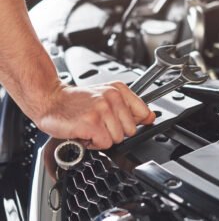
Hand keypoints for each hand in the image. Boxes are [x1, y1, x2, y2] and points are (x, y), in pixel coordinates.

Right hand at [35, 81, 155, 149]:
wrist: (51, 100)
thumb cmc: (77, 101)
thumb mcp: (106, 97)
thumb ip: (130, 107)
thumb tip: (151, 117)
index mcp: (118, 89)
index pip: (143, 112)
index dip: (133, 122)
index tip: (121, 122)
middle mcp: (112, 97)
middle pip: (131, 130)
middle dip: (115, 132)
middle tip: (100, 124)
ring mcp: (102, 109)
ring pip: (118, 139)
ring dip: (103, 138)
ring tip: (91, 127)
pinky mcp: (92, 122)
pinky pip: (105, 144)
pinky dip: (94, 144)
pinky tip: (85, 133)